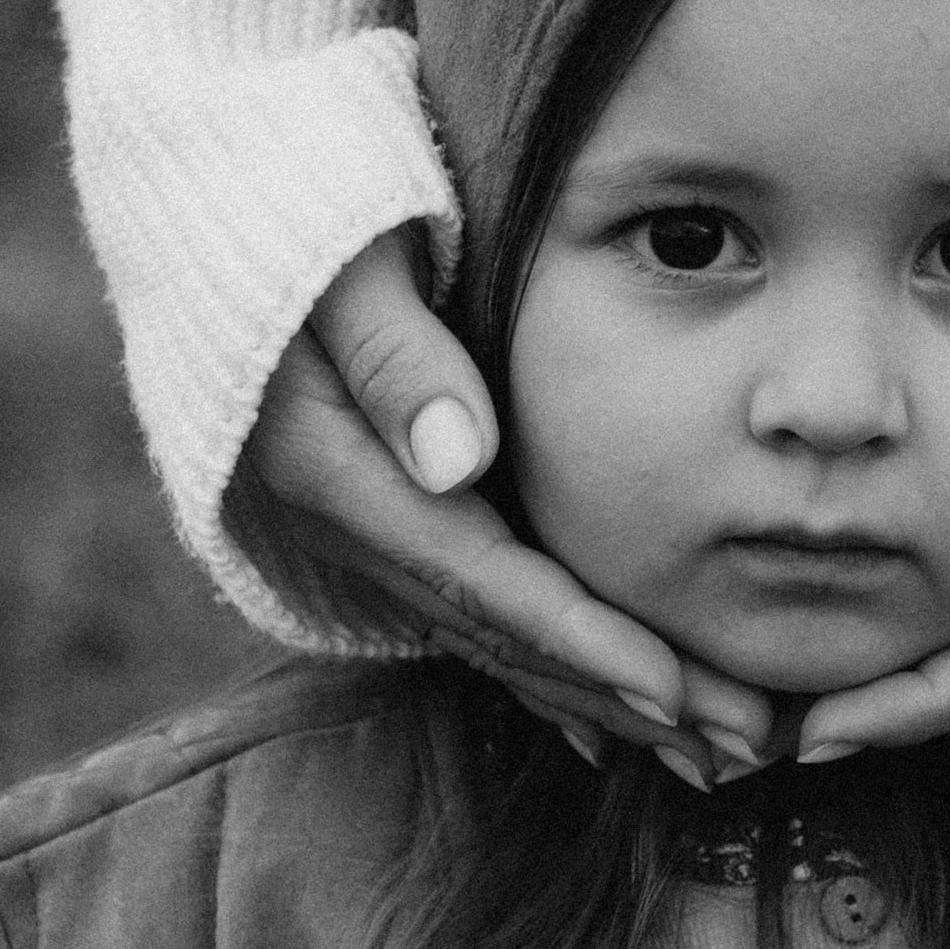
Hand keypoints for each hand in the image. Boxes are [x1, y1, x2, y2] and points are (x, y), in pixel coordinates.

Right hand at [236, 229, 771, 786]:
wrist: (201, 199)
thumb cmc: (290, 199)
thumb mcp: (339, 255)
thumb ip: (393, 351)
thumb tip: (457, 457)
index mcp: (338, 471)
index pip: (485, 582)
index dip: (585, 644)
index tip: (679, 694)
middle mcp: (349, 523)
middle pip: (507, 637)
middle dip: (630, 700)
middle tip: (748, 746)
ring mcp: (364, 529)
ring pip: (501, 641)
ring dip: (609, 700)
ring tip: (719, 749)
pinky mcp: (385, 517)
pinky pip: (482, 614)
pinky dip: (557, 666)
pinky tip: (619, 719)